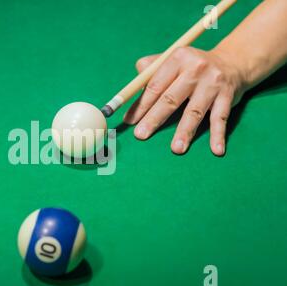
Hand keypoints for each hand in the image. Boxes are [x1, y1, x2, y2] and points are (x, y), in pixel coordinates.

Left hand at [124, 47, 245, 155]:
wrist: (232, 62)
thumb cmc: (192, 67)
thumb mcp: (173, 60)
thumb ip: (150, 70)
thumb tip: (130, 90)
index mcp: (177, 58)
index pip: (155, 85)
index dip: (141, 104)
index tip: (130, 121)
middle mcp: (195, 68)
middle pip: (171, 98)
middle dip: (154, 118)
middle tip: (141, 135)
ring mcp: (213, 83)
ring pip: (195, 111)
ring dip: (185, 131)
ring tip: (176, 149)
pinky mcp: (228, 96)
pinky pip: (221, 118)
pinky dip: (218, 135)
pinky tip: (216, 150)